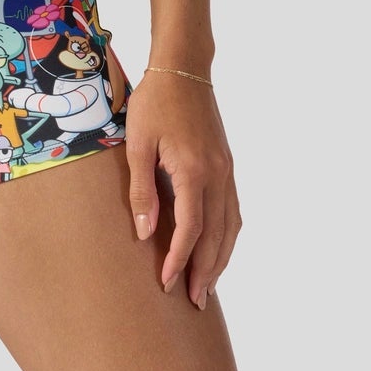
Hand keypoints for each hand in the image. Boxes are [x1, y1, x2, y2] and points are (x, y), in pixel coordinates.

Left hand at [124, 68, 241, 309]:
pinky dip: (228, 236)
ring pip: (230, 227)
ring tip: (207, 286)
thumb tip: (143, 231)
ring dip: (221, 259)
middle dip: (205, 271)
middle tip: (193, 302)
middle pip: (216, 236)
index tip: (166, 283)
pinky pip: (233, 210)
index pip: (190, 229)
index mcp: (194, 170)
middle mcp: (217, 175)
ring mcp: (227, 171)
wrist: (183, 69)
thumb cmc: (154, 102)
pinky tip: (219, 249)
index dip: (179, 259)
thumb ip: (141, 188)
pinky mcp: (227, 165)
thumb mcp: (137, 142)